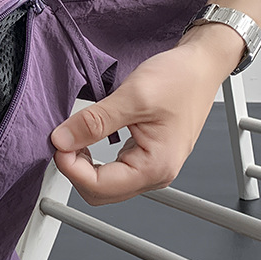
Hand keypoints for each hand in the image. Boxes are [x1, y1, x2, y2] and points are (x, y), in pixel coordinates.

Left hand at [50, 27, 242, 205]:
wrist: (202, 66)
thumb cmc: (181, 79)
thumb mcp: (132, 96)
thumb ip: (94, 121)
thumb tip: (62, 139)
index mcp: (156, 167)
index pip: (99, 187)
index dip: (71, 167)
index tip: (58, 142)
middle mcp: (156, 174)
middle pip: (100, 193)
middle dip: (75, 170)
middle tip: (63, 139)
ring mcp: (152, 167)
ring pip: (105, 184)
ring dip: (83, 165)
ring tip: (73, 137)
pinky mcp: (147, 156)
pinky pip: (114, 171)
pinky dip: (94, 159)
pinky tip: (88, 138)